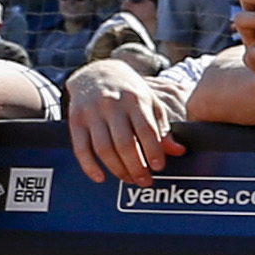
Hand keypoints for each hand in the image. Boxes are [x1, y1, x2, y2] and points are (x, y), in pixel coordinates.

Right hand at [67, 62, 186, 182]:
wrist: (97, 72)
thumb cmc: (129, 92)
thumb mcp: (150, 103)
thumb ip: (163, 128)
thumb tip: (178, 151)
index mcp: (135, 100)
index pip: (146, 130)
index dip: (153, 152)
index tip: (158, 167)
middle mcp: (112, 105)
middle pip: (124, 144)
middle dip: (137, 167)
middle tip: (145, 181)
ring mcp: (92, 113)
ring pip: (104, 149)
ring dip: (117, 170)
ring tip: (129, 179)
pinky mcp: (75, 120)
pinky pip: (81, 148)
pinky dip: (90, 166)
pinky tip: (101, 177)